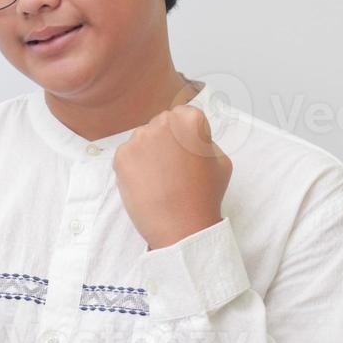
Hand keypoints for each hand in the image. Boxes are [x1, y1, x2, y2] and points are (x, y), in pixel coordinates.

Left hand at [112, 102, 231, 250]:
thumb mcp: (221, 161)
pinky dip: (134, 166)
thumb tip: (191, 137)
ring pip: (142, 139)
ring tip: (160, 178)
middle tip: (172, 167)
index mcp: (190, 120)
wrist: (181, 227)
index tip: (187, 151)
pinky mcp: (121, 156)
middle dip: (165, 140)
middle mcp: (162, 123)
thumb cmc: (205, 196)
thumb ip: (205, 140)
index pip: (183, 114)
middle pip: (161, 124)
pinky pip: (127, 154)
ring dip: (148, 152)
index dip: (186, 134)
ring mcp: (139, 139)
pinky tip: (147, 183)